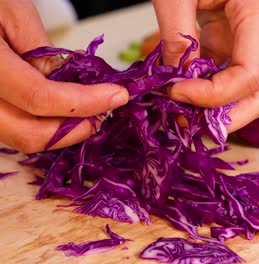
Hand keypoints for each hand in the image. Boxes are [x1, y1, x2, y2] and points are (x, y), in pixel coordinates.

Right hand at [0, 1, 128, 152]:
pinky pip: (15, 129)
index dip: (86, 102)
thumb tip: (75, 85)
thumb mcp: (15, 16)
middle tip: (105, 112)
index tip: (117, 96)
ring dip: (62, 130)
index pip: (40, 98)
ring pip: (22, 138)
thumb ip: (44, 54)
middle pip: (30, 134)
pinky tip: (64, 105)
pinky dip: (45, 123)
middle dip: (76, 129)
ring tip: (89, 108)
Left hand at [152, 0, 258, 131]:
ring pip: (253, 92)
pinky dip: (214, 92)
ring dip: (219, 109)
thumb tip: (175, 82)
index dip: (212, 96)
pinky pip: (238, 76)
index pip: (249, 78)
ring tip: (181, 113)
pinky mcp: (250, 39)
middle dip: (226, 119)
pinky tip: (186, 93)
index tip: (173, 93)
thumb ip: (177, 37)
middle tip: (186, 127)